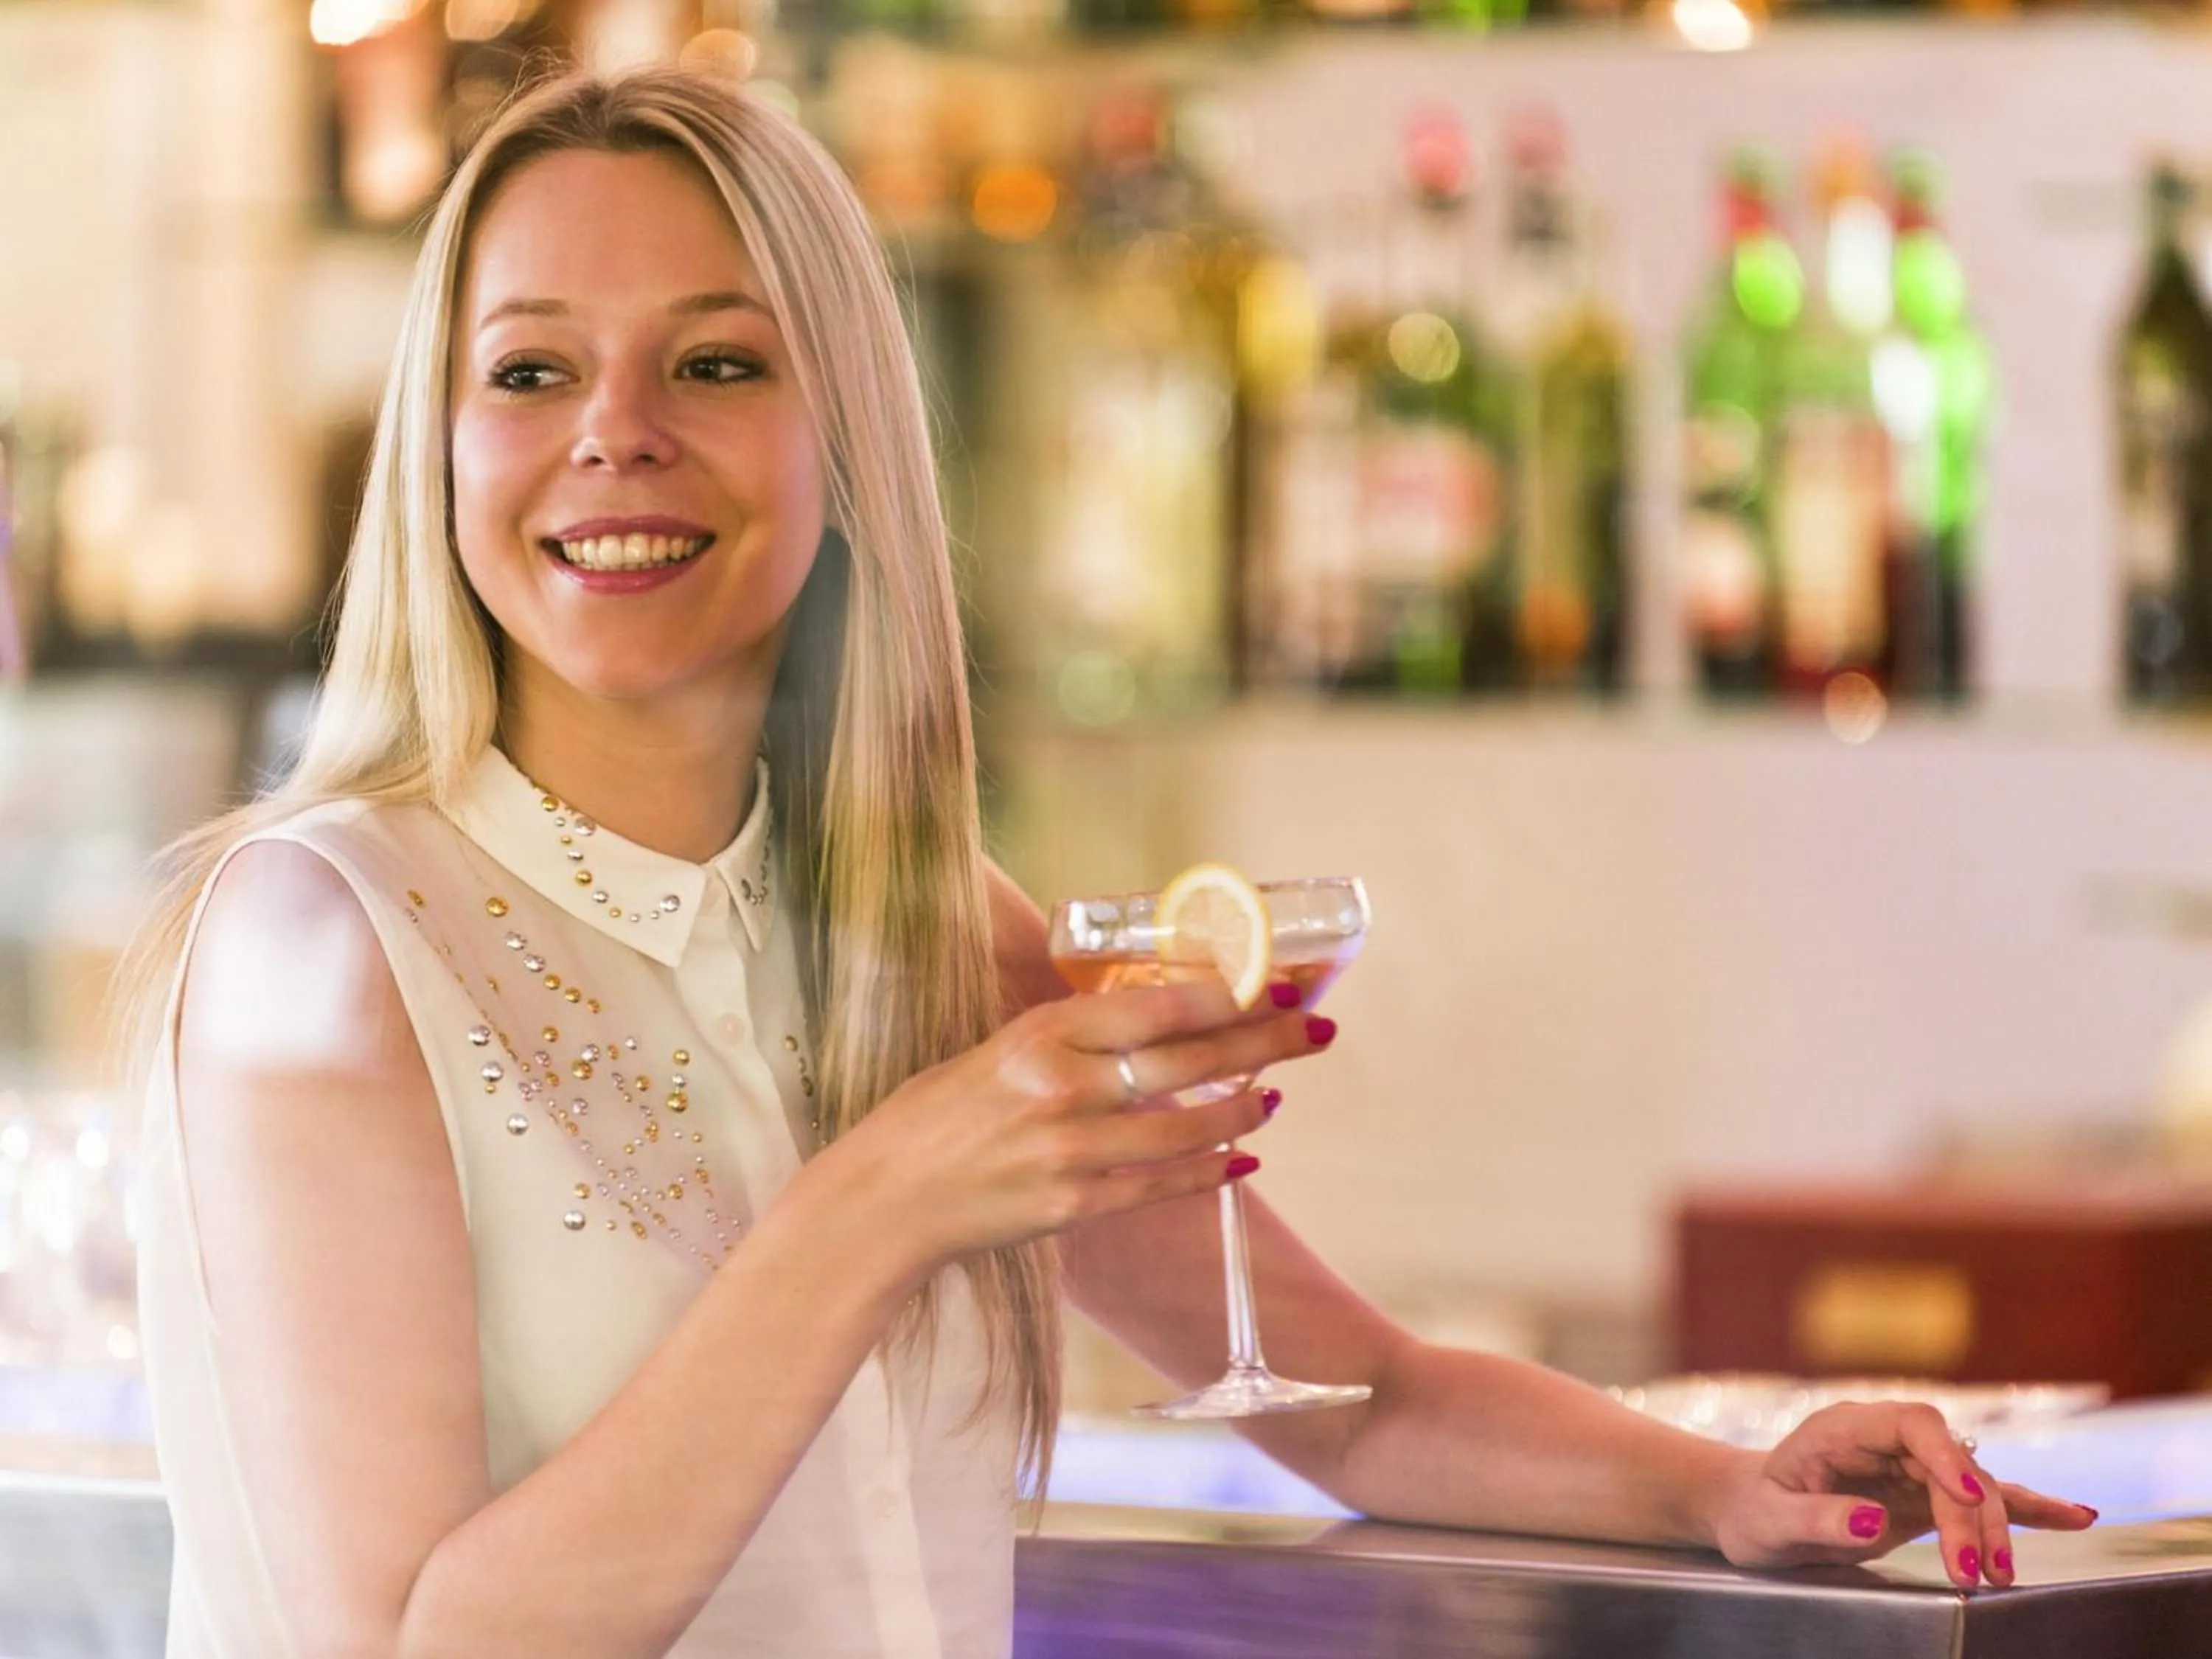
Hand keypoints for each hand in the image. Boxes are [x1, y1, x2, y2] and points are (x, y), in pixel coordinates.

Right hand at [811, 977, 1330, 1279]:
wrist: (886, 1201)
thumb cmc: (938, 1116)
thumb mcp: (997, 1049)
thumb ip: (1070, 1037)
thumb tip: (1155, 1015)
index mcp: (1039, 1035)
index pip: (1156, 1006)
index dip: (1226, 994)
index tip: (1271, 982)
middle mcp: (1061, 1088)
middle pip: (1189, 1059)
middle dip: (1264, 1039)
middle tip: (1318, 1027)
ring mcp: (1072, 1152)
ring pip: (1187, 1127)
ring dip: (1246, 1108)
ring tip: (1278, 1093)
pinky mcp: (1076, 1206)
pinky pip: (1162, 1186)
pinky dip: (1209, 1171)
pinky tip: (1244, 1160)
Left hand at [1708, 1400, 2097, 1588]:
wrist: (1751, 1513)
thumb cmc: (1753, 1514)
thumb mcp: (1769, 1524)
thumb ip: (1817, 1519)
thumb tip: (1873, 1520)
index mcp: (1843, 1428)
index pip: (1911, 1423)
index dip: (1945, 1453)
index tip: (1964, 1495)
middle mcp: (1884, 1439)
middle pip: (1950, 1463)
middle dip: (1969, 1516)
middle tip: (1972, 1572)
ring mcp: (1910, 1465)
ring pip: (1972, 1486)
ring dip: (1992, 1529)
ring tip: (1998, 1576)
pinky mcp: (1927, 1495)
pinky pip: (1983, 1498)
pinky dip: (2027, 1509)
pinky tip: (2075, 1517)